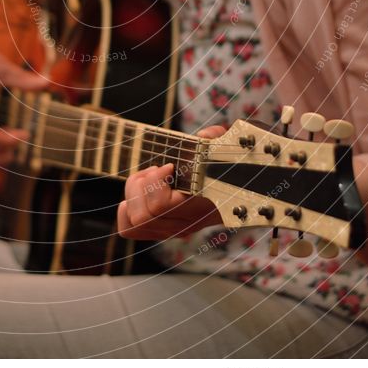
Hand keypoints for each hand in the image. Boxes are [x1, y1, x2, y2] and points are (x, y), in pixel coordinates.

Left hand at [117, 125, 226, 239]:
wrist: (238, 192)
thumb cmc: (228, 165)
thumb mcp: (228, 146)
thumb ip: (217, 138)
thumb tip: (205, 136)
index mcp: (199, 207)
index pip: (160, 205)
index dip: (156, 181)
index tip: (171, 165)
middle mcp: (184, 224)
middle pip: (141, 216)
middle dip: (142, 186)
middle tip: (158, 170)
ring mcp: (171, 230)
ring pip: (133, 222)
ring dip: (135, 195)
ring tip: (150, 178)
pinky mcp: (160, 230)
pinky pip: (130, 227)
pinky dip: (128, 209)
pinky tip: (142, 192)